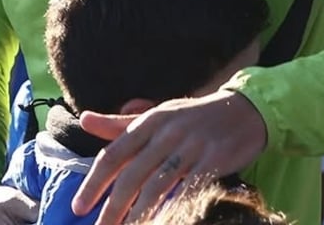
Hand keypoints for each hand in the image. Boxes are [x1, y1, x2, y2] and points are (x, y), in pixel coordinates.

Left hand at [71, 90, 266, 224]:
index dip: (94, 183)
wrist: (245, 110)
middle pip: (132, 176)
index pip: (113, 156)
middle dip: (112, 207)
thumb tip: (84, 121)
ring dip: (139, 214)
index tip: (79, 207)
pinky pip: (190, 191)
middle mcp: (166, 134)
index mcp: (148, 123)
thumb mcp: (156, 115)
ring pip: (158, 186)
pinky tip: (163, 223)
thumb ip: (120, 124)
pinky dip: (175, 209)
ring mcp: (191, 148)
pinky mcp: (215, 161)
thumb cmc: (192, 117)